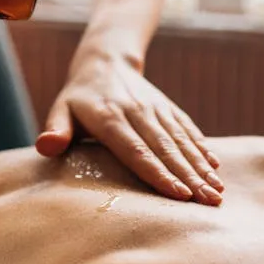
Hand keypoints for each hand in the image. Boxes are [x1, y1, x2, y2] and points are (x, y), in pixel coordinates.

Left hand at [36, 54, 222, 204]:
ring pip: (181, 140)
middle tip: (208, 203)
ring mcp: (156, 108)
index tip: (178, 195)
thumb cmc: (78, 98)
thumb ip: (55, 129)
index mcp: (109, 117)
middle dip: (189, 177)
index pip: (136, 151)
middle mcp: (137, 111)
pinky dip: (202, 147)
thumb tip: (46, 147)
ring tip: (217, 192)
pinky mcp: (168, 107)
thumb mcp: (61, 109)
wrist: (105, 61)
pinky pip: (187, 128)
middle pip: (165, 149)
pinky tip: (215, 167)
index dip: (158, 173)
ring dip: (201, 166)